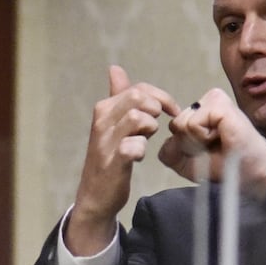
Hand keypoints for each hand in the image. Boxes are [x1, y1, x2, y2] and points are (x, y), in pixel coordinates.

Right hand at [66, 65, 182, 254]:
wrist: (95, 196)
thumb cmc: (109, 157)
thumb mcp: (112, 123)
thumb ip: (117, 96)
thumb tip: (115, 68)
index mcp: (104, 110)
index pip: (137, 88)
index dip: (160, 97)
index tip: (170, 111)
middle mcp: (102, 122)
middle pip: (138, 97)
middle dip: (157, 108)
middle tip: (160, 125)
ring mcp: (106, 143)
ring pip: (138, 118)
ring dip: (150, 128)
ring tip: (147, 139)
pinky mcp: (113, 163)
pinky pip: (133, 147)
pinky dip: (141, 150)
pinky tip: (139, 157)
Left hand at [158, 87, 265, 198]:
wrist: (251, 175)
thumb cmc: (226, 167)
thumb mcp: (188, 164)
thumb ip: (170, 153)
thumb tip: (167, 140)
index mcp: (200, 111)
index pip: (173, 127)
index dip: (185, 147)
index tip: (209, 150)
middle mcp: (206, 101)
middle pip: (175, 125)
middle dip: (190, 144)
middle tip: (215, 147)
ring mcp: (214, 99)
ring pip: (181, 124)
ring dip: (197, 141)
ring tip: (219, 141)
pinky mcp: (219, 104)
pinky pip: (192, 124)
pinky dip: (203, 137)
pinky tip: (222, 136)